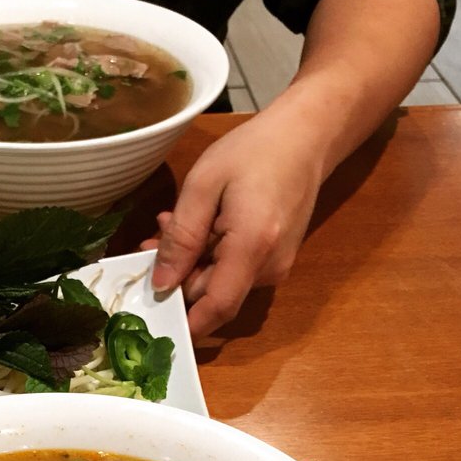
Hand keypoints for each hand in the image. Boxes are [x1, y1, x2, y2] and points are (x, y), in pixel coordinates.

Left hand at [145, 107, 325, 339]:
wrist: (307, 136)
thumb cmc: (254, 151)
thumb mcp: (203, 185)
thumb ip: (181, 238)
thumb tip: (162, 285)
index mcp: (252, 248)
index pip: (216, 308)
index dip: (184, 323)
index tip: (153, 322)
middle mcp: (268, 269)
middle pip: (211, 296)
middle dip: (177, 276)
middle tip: (153, 239)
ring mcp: (275, 268)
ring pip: (219, 284)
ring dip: (190, 262)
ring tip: (174, 222)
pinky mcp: (275, 262)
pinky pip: (233, 272)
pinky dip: (209, 256)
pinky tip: (202, 225)